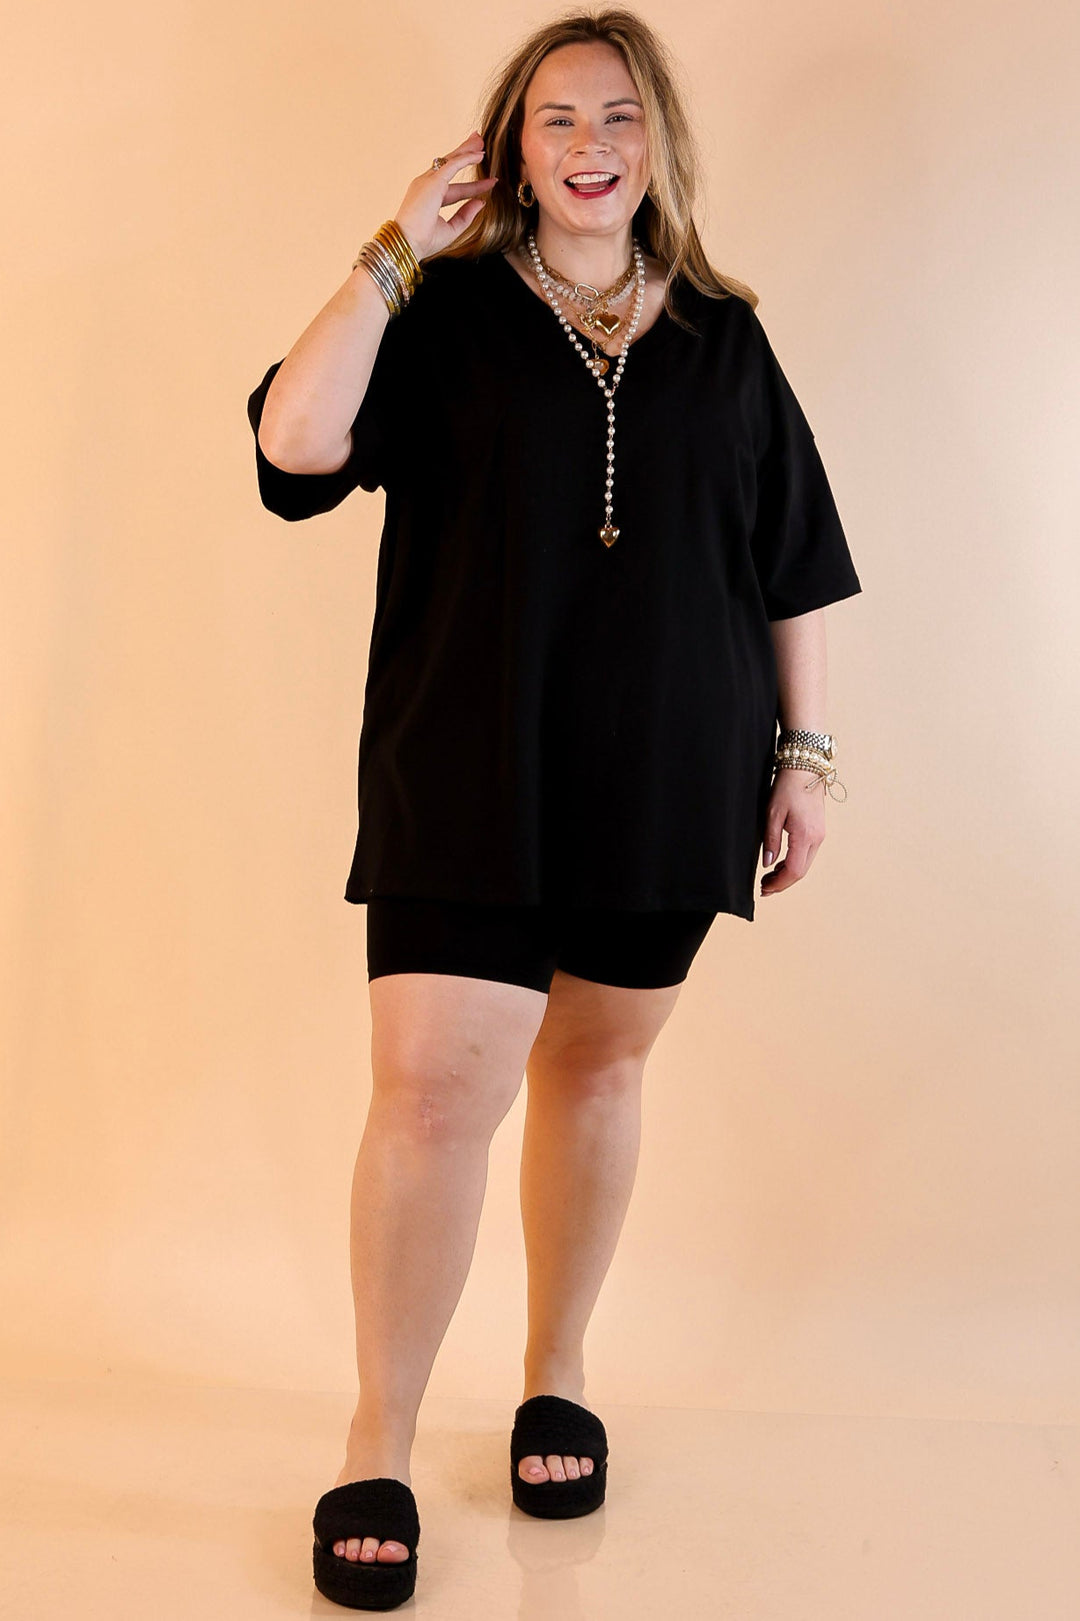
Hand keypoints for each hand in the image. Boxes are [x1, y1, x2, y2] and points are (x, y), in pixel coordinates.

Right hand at [393, 131, 497, 263]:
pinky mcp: (432, 181)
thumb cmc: (423, 241)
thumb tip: (481, 202)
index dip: (473, 187)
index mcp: (429, 198)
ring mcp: (428, 181)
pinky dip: (467, 158)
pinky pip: (453, 164)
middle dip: (464, 152)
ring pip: (451, 160)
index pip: (455, 189)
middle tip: (478, 143)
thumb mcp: (451, 228)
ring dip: (466, 150)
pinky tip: (480, 155)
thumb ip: (465, 215)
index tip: (490, 183)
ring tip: (481, 142)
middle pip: (449, 165)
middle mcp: (427, 185)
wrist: (408, 243)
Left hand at [759, 769, 826, 897]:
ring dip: (787, 875)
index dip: (779, 884)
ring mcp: (819, 836)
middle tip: (764, 888)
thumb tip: (768, 864)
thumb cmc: (787, 788)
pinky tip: (780, 865)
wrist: (805, 770)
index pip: (794, 871)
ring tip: (769, 878)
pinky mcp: (818, 832)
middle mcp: (816, 839)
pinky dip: (794, 864)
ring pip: (805, 865)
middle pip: (801, 872)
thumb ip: (770, 841)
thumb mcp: (772, 814)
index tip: (764, 888)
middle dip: (782, 883)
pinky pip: (807, 855)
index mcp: (805, 836)